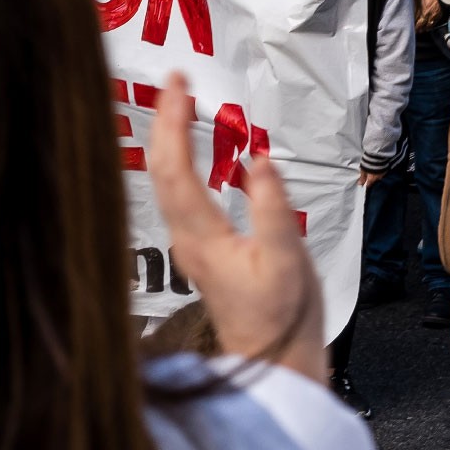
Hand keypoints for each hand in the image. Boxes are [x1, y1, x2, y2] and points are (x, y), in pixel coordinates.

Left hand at [147, 75, 323, 381]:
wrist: (273, 366)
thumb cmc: (282, 319)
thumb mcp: (288, 260)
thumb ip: (271, 209)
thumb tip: (259, 160)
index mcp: (204, 239)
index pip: (176, 169)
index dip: (173, 123)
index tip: (177, 86)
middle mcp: (188, 242)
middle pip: (161, 172)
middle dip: (164, 123)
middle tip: (173, 83)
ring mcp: (191, 250)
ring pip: (166, 184)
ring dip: (170, 142)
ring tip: (177, 108)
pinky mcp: (202, 255)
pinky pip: (180, 198)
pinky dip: (182, 166)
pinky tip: (192, 157)